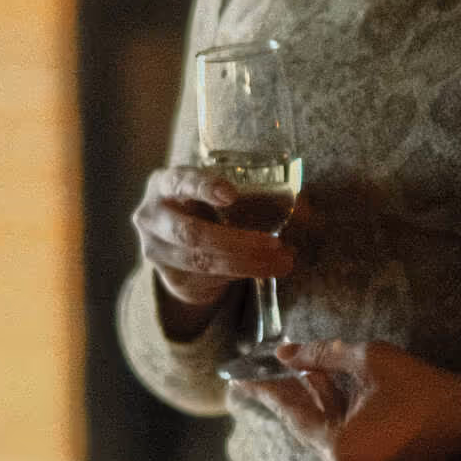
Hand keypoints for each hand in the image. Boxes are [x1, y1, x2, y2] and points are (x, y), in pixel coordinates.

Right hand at [133, 163, 297, 331]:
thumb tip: (308, 210)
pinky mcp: (168, 277)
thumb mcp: (221, 196)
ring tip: (282, 262)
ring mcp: (155, 249)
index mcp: (165, 183)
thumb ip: (257, 196)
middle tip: (276, 245)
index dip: (205, 187)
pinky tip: (264, 271)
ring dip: (247, 264)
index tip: (232, 195)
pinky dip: (239, 275)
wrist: (177, 245)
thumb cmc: (207, 208)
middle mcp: (152, 215)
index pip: (180, 182)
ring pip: (202, 261)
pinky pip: (206, 279)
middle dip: (238, 242)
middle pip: (192, 233)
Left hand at [236, 340, 460, 460]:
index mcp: (339, 448)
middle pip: (303, 424)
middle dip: (284, 393)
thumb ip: (322, 356)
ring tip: (286, 368)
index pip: (292, 416)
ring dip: (308, 397)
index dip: (265, 392)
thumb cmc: (419, 388)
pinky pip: (340, 431)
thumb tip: (285, 352)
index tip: (239, 378)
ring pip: (321, 427)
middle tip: (255, 371)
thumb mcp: (368, 361)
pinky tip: (318, 381)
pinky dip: (330, 407)